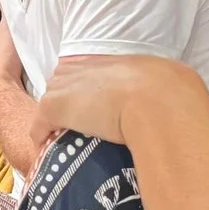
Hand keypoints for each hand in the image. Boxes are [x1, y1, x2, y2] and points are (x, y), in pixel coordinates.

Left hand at [30, 54, 195, 146]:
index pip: (83, 74)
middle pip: (63, 86)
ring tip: (68, 141)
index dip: (87, 93)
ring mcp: (63, 86)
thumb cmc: (168, 90)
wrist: (157, 101)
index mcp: (103, 58)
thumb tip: (169, 94)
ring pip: (51, 105)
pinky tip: (50, 151)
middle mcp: (79, 66)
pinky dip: (43, 138)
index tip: (95, 109)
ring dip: (58, 121)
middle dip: (69, 104)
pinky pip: (39, 127)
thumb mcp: (162, 78)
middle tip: (83, 127)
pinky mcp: (52, 108)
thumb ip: (152, 84)